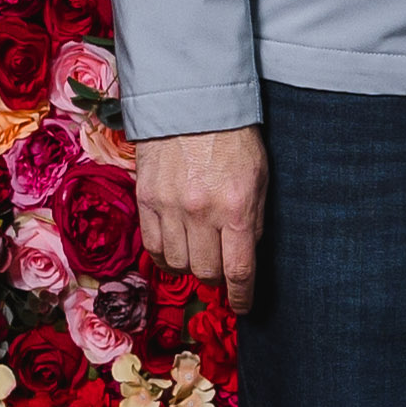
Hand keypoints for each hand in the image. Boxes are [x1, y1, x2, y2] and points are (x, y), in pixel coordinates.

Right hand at [138, 128, 267, 298]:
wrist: (190, 100)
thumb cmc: (232, 136)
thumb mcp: (259, 176)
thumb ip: (253, 218)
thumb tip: (245, 254)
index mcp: (236, 207)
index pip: (239, 271)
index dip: (242, 296)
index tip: (243, 306)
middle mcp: (201, 212)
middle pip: (206, 272)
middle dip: (216, 277)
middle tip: (220, 268)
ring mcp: (169, 207)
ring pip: (177, 264)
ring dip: (190, 266)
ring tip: (198, 254)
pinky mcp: (146, 199)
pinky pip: (153, 246)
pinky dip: (165, 256)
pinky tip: (175, 249)